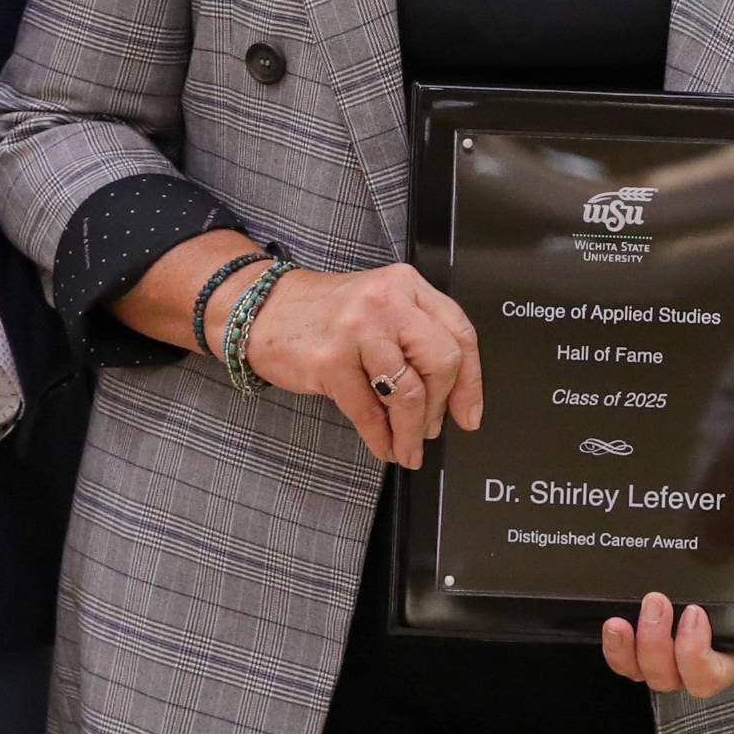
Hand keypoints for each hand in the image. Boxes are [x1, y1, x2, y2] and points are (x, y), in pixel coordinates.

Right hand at [240, 263, 484, 470]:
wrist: (262, 309)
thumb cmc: (324, 313)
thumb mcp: (380, 306)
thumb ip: (416, 336)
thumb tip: (450, 396)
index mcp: (407, 285)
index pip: (460, 333)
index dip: (471, 382)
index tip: (469, 414)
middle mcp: (387, 301)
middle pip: (442, 362)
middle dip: (440, 407)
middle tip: (432, 429)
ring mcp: (358, 330)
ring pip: (408, 393)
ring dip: (411, 432)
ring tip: (407, 448)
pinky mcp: (331, 361)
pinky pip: (369, 411)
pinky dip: (381, 437)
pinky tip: (383, 445)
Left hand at [602, 553, 733, 702]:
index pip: (711, 676)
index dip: (695, 656)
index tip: (696, 613)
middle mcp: (698, 655)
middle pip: (670, 678)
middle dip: (657, 647)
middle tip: (657, 601)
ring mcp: (667, 646)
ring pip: (642, 671)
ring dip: (630, 650)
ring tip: (626, 615)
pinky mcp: (645, 630)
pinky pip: (623, 656)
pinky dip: (614, 648)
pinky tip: (612, 623)